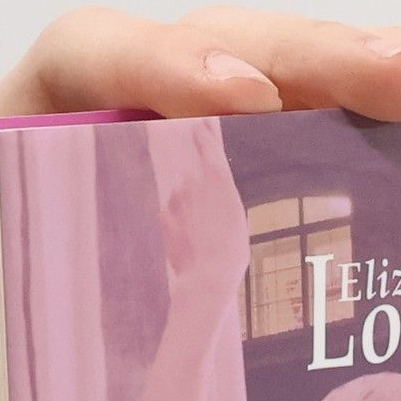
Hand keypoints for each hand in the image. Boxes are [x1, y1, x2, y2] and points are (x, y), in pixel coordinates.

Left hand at [160, 126, 253, 303]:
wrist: (207, 277)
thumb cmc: (232, 251)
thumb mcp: (237, 218)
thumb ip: (222, 197)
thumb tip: (210, 195)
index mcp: (219, 177)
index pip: (207, 143)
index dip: (204, 132)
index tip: (199, 123)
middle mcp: (195, 180)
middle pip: (196, 181)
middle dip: (201, 199)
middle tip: (213, 228)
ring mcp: (176, 197)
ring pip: (182, 200)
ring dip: (190, 215)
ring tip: (203, 240)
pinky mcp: (164, 214)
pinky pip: (172, 217)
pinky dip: (178, 228)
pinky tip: (189, 245)